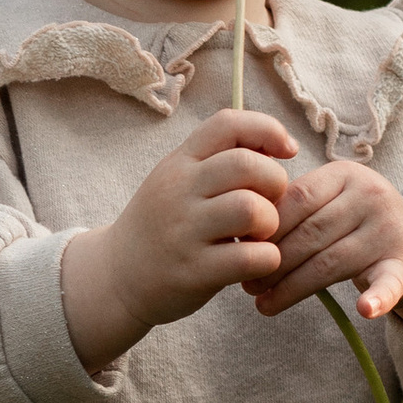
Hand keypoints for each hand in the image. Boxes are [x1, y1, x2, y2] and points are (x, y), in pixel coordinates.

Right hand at [60, 111, 294, 370]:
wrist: (116, 278)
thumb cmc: (163, 226)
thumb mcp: (177, 181)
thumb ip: (218, 161)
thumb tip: (278, 144)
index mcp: (179, 163)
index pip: (228, 124)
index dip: (268, 130)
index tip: (285, 152)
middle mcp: (179, 191)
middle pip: (247, 165)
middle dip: (275, 183)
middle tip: (269, 204)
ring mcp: (184, 232)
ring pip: (250, 209)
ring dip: (270, 223)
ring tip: (259, 235)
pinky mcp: (194, 271)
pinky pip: (251, 258)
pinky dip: (267, 259)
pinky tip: (257, 262)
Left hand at [256, 159, 402, 340]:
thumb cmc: (354, 221)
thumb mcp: (330, 200)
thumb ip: (292, 208)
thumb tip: (239, 232)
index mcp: (345, 174)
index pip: (296, 199)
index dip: (265, 228)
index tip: (239, 250)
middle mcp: (371, 197)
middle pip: (311, 233)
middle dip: (273, 263)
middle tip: (247, 286)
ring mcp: (390, 231)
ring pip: (332, 262)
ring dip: (293, 288)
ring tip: (265, 305)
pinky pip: (389, 282)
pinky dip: (378, 298)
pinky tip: (364, 310)